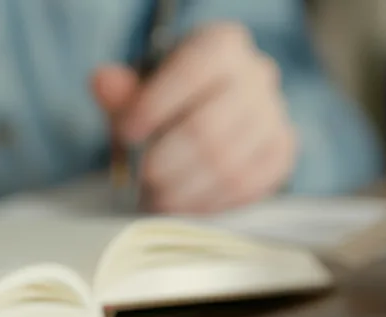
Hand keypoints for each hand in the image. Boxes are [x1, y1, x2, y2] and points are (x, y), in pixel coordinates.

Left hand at [92, 22, 296, 213]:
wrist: (200, 109)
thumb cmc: (166, 97)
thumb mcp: (138, 87)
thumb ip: (120, 89)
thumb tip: (103, 82)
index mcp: (221, 45)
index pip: (192, 71)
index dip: (155, 107)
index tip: (126, 134)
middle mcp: (256, 75)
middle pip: (210, 128)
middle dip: (166, 162)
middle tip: (141, 179)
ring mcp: (275, 114)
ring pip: (230, 164)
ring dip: (185, 191)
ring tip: (156, 198)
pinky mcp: (282, 151)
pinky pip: (249, 186)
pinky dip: (210, 202)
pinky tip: (184, 203)